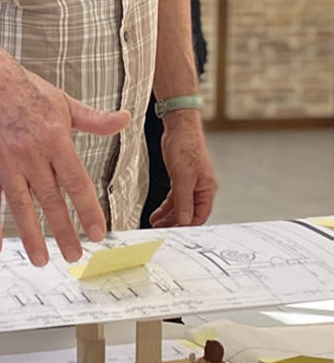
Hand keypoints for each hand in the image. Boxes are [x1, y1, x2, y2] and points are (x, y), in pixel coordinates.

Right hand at [0, 56, 128, 265]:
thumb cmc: (26, 90)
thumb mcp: (64, 101)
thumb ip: (94, 119)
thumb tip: (125, 119)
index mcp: (55, 139)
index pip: (76, 182)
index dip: (88, 210)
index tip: (98, 233)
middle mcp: (30, 154)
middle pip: (51, 200)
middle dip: (64, 232)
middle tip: (74, 256)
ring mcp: (5, 162)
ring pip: (21, 206)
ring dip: (31, 237)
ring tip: (42, 260)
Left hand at [149, 112, 216, 227]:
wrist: (179, 128)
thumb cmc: (186, 148)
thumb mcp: (183, 177)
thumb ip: (184, 200)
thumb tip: (185, 221)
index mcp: (207, 189)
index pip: (200, 215)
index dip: (188, 226)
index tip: (175, 234)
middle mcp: (200, 188)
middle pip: (189, 212)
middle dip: (175, 223)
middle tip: (160, 232)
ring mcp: (190, 183)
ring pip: (180, 206)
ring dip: (168, 216)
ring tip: (155, 225)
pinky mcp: (180, 178)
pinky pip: (174, 197)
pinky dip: (165, 206)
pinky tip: (156, 214)